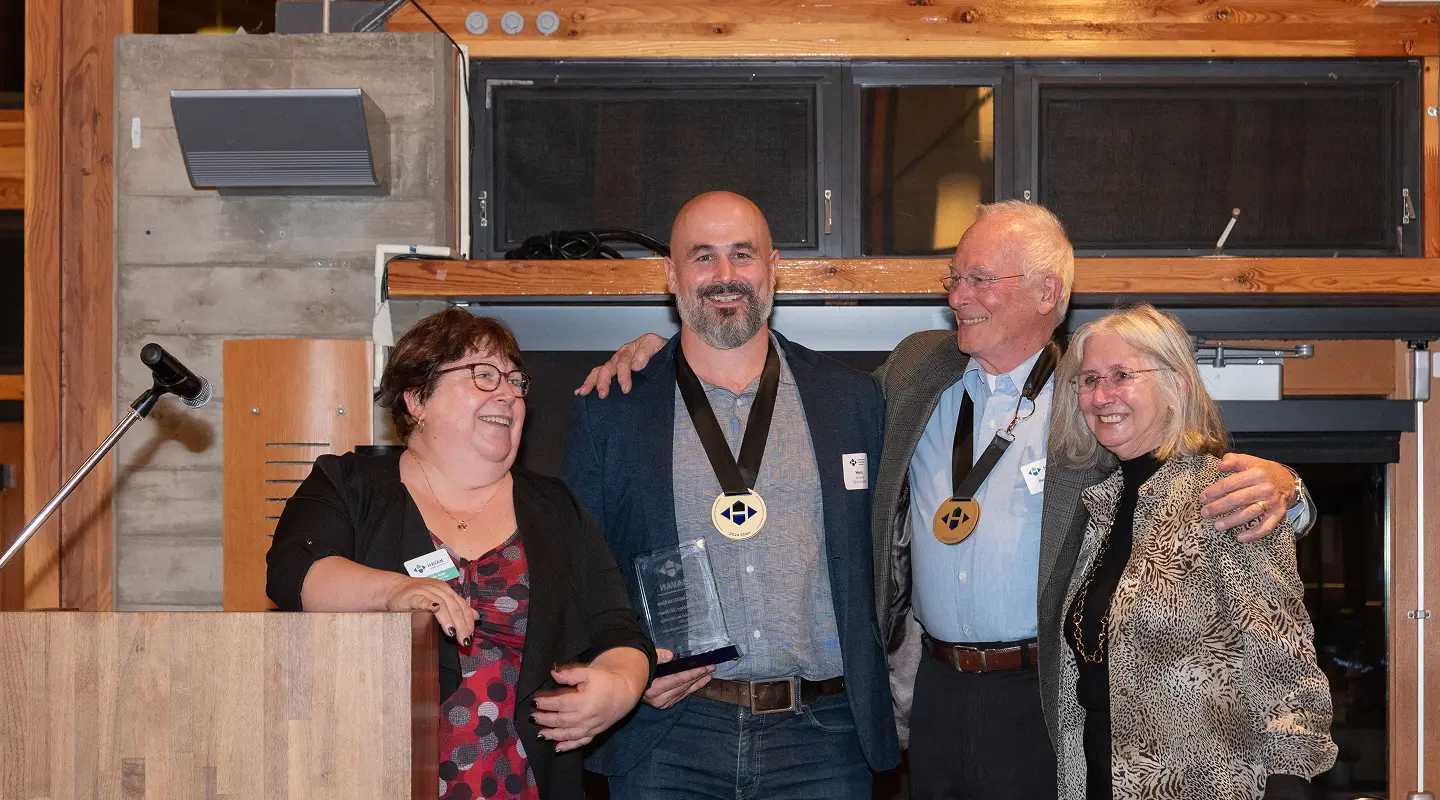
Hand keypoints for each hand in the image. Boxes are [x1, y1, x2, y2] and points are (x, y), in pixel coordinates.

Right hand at [382, 576, 477, 644]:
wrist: (394, 588)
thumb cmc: (417, 596)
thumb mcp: (440, 598)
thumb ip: (456, 607)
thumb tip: (475, 616)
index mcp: (446, 590)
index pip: (462, 605)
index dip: (468, 621)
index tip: (470, 635)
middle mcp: (438, 589)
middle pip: (454, 607)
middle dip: (461, 625)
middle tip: (464, 639)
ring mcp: (425, 592)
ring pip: (441, 604)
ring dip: (448, 619)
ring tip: (452, 633)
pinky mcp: (411, 596)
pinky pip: (421, 600)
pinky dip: (428, 604)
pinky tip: (434, 610)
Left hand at [532, 658, 647, 752]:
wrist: (625, 692)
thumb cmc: (606, 681)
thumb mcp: (589, 672)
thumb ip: (570, 674)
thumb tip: (553, 674)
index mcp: (585, 701)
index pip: (560, 704)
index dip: (546, 703)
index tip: (534, 702)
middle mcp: (587, 717)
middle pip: (561, 720)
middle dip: (545, 719)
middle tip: (531, 718)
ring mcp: (591, 727)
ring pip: (568, 734)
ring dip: (552, 735)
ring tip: (539, 734)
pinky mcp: (594, 733)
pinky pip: (580, 742)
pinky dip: (569, 746)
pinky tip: (557, 749)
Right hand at [574, 333, 666, 398]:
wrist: (664, 353)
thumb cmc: (659, 348)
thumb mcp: (656, 343)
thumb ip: (646, 351)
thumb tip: (636, 364)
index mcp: (628, 351)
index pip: (623, 363)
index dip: (623, 375)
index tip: (626, 388)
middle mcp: (619, 358)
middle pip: (607, 369)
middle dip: (603, 382)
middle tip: (603, 394)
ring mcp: (615, 366)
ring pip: (599, 372)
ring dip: (591, 383)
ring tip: (584, 392)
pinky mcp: (615, 375)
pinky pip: (599, 377)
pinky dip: (589, 383)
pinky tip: (580, 392)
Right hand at [640, 648, 714, 709]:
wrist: (623, 687)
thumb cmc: (635, 671)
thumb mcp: (644, 661)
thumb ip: (657, 657)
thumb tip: (670, 655)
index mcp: (652, 688)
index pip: (677, 679)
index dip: (692, 673)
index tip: (705, 667)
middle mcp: (658, 698)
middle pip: (683, 686)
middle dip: (698, 676)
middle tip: (711, 668)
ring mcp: (661, 703)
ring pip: (683, 692)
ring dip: (697, 683)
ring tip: (708, 675)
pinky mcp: (663, 705)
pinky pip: (680, 696)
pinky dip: (690, 689)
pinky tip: (698, 683)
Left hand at [1201, 453, 1296, 542]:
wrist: (1289, 481)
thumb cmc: (1263, 471)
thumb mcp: (1250, 460)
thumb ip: (1234, 460)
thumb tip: (1220, 465)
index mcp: (1256, 473)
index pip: (1231, 483)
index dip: (1215, 491)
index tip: (1203, 497)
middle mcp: (1265, 488)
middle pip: (1238, 499)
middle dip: (1219, 507)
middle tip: (1205, 513)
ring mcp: (1272, 502)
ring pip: (1250, 513)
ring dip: (1232, 521)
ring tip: (1218, 526)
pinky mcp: (1279, 514)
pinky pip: (1266, 527)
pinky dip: (1253, 534)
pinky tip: (1240, 538)